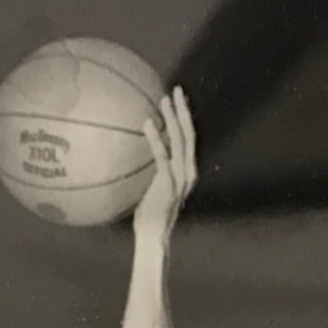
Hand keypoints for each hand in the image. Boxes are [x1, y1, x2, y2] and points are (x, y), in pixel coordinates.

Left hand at [133, 87, 197, 240]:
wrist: (152, 237)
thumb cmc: (148, 215)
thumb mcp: (153, 189)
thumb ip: (152, 172)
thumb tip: (137, 158)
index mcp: (187, 172)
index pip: (190, 139)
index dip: (186, 118)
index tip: (180, 100)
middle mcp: (188, 172)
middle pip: (189, 133)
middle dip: (183, 110)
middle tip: (176, 90)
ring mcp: (180, 178)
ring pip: (180, 140)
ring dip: (172, 117)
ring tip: (164, 99)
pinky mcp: (167, 184)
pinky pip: (162, 156)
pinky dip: (156, 138)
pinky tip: (148, 124)